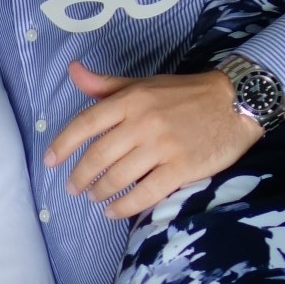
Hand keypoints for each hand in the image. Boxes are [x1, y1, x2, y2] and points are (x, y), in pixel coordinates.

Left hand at [46, 65, 260, 217]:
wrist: (234, 102)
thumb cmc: (184, 94)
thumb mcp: (144, 84)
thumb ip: (106, 85)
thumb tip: (73, 71)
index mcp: (131, 99)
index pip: (86, 123)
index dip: (63, 145)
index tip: (49, 162)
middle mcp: (142, 122)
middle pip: (98, 156)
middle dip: (80, 177)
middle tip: (73, 189)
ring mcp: (162, 146)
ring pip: (118, 177)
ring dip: (100, 192)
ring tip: (95, 198)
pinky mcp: (181, 167)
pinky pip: (145, 193)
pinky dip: (125, 206)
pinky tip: (114, 211)